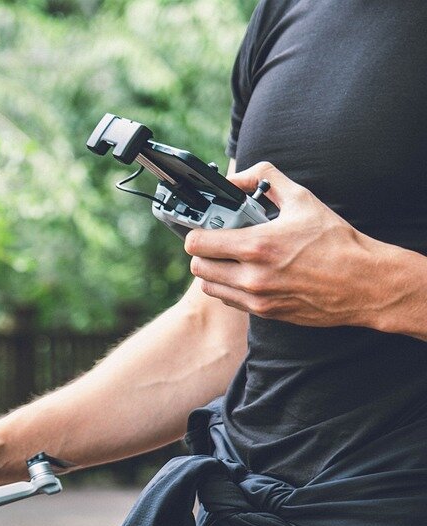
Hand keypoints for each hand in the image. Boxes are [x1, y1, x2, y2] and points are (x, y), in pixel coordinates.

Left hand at [184, 162, 382, 326]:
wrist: (365, 283)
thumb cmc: (336, 241)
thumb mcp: (303, 199)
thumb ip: (265, 180)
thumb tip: (235, 177)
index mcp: (257, 246)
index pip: (197, 243)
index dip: (195, 232)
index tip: (204, 226)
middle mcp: (252, 276)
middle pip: (197, 266)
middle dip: (202, 251)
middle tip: (216, 242)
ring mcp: (257, 298)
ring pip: (209, 286)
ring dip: (213, 271)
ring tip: (229, 258)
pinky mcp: (265, 313)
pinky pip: (229, 300)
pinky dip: (229, 287)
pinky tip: (245, 274)